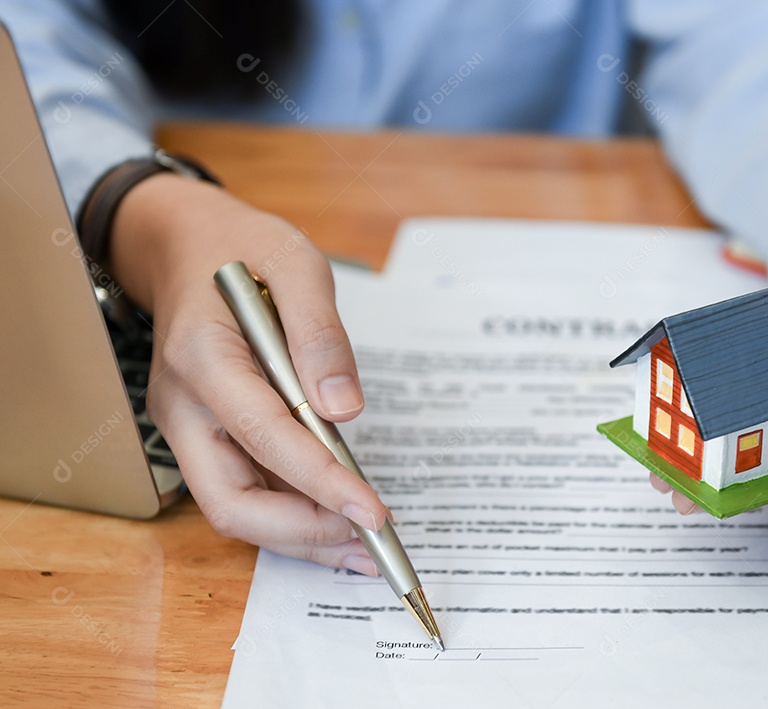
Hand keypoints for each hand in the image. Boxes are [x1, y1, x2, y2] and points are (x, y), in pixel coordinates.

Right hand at [110, 173, 385, 573]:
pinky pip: (245, 489)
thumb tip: (344, 409)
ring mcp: (188, 427)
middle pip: (230, 500)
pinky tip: (337, 517)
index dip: (320, 481)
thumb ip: (320, 334)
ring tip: (365, 543)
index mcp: (202, 358)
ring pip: (235, 508)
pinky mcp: (207, 436)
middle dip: (303, 531)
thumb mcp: (296, 265)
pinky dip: (292, 512)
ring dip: (300, 534)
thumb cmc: (243, 249)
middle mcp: (184, 406)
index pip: (262, 435)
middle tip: (371, 539)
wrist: (188, 245)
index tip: (373, 511)